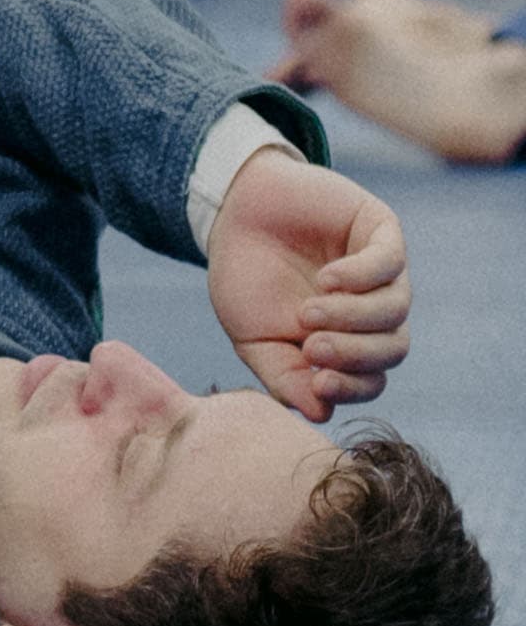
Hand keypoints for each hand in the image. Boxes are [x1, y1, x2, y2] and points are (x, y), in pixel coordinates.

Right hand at [205, 146, 410, 422]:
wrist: (231, 211)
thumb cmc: (244, 277)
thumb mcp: (252, 337)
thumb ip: (283, 377)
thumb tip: (320, 414)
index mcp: (346, 342)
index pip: (371, 378)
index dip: (352, 387)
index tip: (319, 381)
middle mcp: (371, 310)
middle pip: (393, 348)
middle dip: (354, 354)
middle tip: (313, 347)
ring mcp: (380, 271)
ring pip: (395, 310)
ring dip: (352, 318)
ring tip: (309, 310)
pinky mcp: (380, 230)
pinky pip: (390, 263)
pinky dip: (360, 278)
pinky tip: (326, 279)